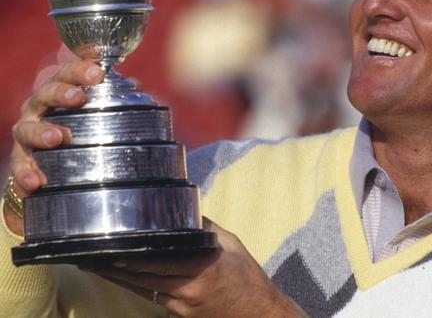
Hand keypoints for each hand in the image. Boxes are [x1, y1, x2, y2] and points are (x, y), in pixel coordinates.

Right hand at [5, 60, 103, 233]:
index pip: (68, 73)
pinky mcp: (20, 159)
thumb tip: (136, 85)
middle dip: (60, 93)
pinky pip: (19, 166)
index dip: (81, 71)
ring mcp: (27, 132)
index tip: (97, 73)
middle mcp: (39, 107)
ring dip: (41, 132)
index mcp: (59, 90)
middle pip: (45, 93)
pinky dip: (26, 173)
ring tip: (57, 138)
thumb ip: (115, 96)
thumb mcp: (94, 108)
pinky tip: (36, 181)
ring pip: (27, 128)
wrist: (47, 160)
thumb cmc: (76, 124)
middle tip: (77, 98)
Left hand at [83, 218, 304, 317]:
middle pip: (141, 276)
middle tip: (88, 254)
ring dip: (116, 277)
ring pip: (141, 288)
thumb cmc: (247, 277)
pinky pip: (151, 296)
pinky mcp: (179, 314)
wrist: (258, 315)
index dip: (131, 256)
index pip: (159, 260)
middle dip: (113, 266)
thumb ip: (206, 228)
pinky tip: (119, 276)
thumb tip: (184, 208)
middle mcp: (188, 288)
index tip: (110, 246)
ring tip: (93, 264)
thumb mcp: (231, 244)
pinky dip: (133, 284)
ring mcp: (181, 305)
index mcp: (202, 267)